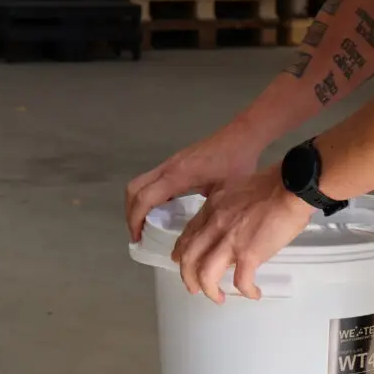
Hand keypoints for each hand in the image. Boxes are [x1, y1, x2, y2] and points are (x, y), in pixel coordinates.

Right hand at [125, 119, 263, 241]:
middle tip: (138, 233)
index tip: (138, 238)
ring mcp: (170, 163)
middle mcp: (168, 167)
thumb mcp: (225, 193)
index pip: (144, 198)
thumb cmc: (237, 163)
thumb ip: (208, 212)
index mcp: (177, 176)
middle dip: (130, 212)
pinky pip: (152, 180)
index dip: (136, 220)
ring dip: (137, 203)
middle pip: (133, 189)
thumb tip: (196, 236)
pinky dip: (148, 196)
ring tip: (146, 225)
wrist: (242, 136)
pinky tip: (162, 211)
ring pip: (140, 183)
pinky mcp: (176, 162)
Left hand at [171, 166, 316, 303]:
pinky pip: (241, 281)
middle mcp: (215, 225)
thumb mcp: (238, 190)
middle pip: (189, 257)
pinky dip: (246, 291)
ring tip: (218, 298)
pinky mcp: (249, 254)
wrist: (291, 187)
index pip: (188, 234)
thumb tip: (234, 227)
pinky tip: (254, 293)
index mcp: (212, 208)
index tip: (181, 262)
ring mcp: (230, 241)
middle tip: (195, 288)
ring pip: (205, 274)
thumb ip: (228, 209)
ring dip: (209, 290)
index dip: (181, 252)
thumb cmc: (273, 185)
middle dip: (188, 277)